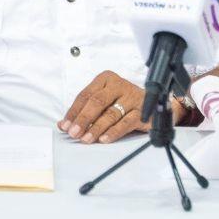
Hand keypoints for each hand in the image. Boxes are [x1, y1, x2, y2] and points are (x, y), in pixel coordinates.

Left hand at [59, 70, 186, 143]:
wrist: (155, 104)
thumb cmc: (123, 102)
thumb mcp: (104, 102)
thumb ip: (84, 111)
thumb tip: (63, 125)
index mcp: (106, 79)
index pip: (86, 95)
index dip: (74, 111)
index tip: (65, 126)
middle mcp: (119, 85)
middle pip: (97, 101)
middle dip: (83, 119)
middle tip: (74, 132)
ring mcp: (132, 97)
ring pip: (111, 113)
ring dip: (96, 128)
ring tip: (86, 139)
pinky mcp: (143, 111)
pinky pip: (126, 122)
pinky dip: (113, 132)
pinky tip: (104, 139)